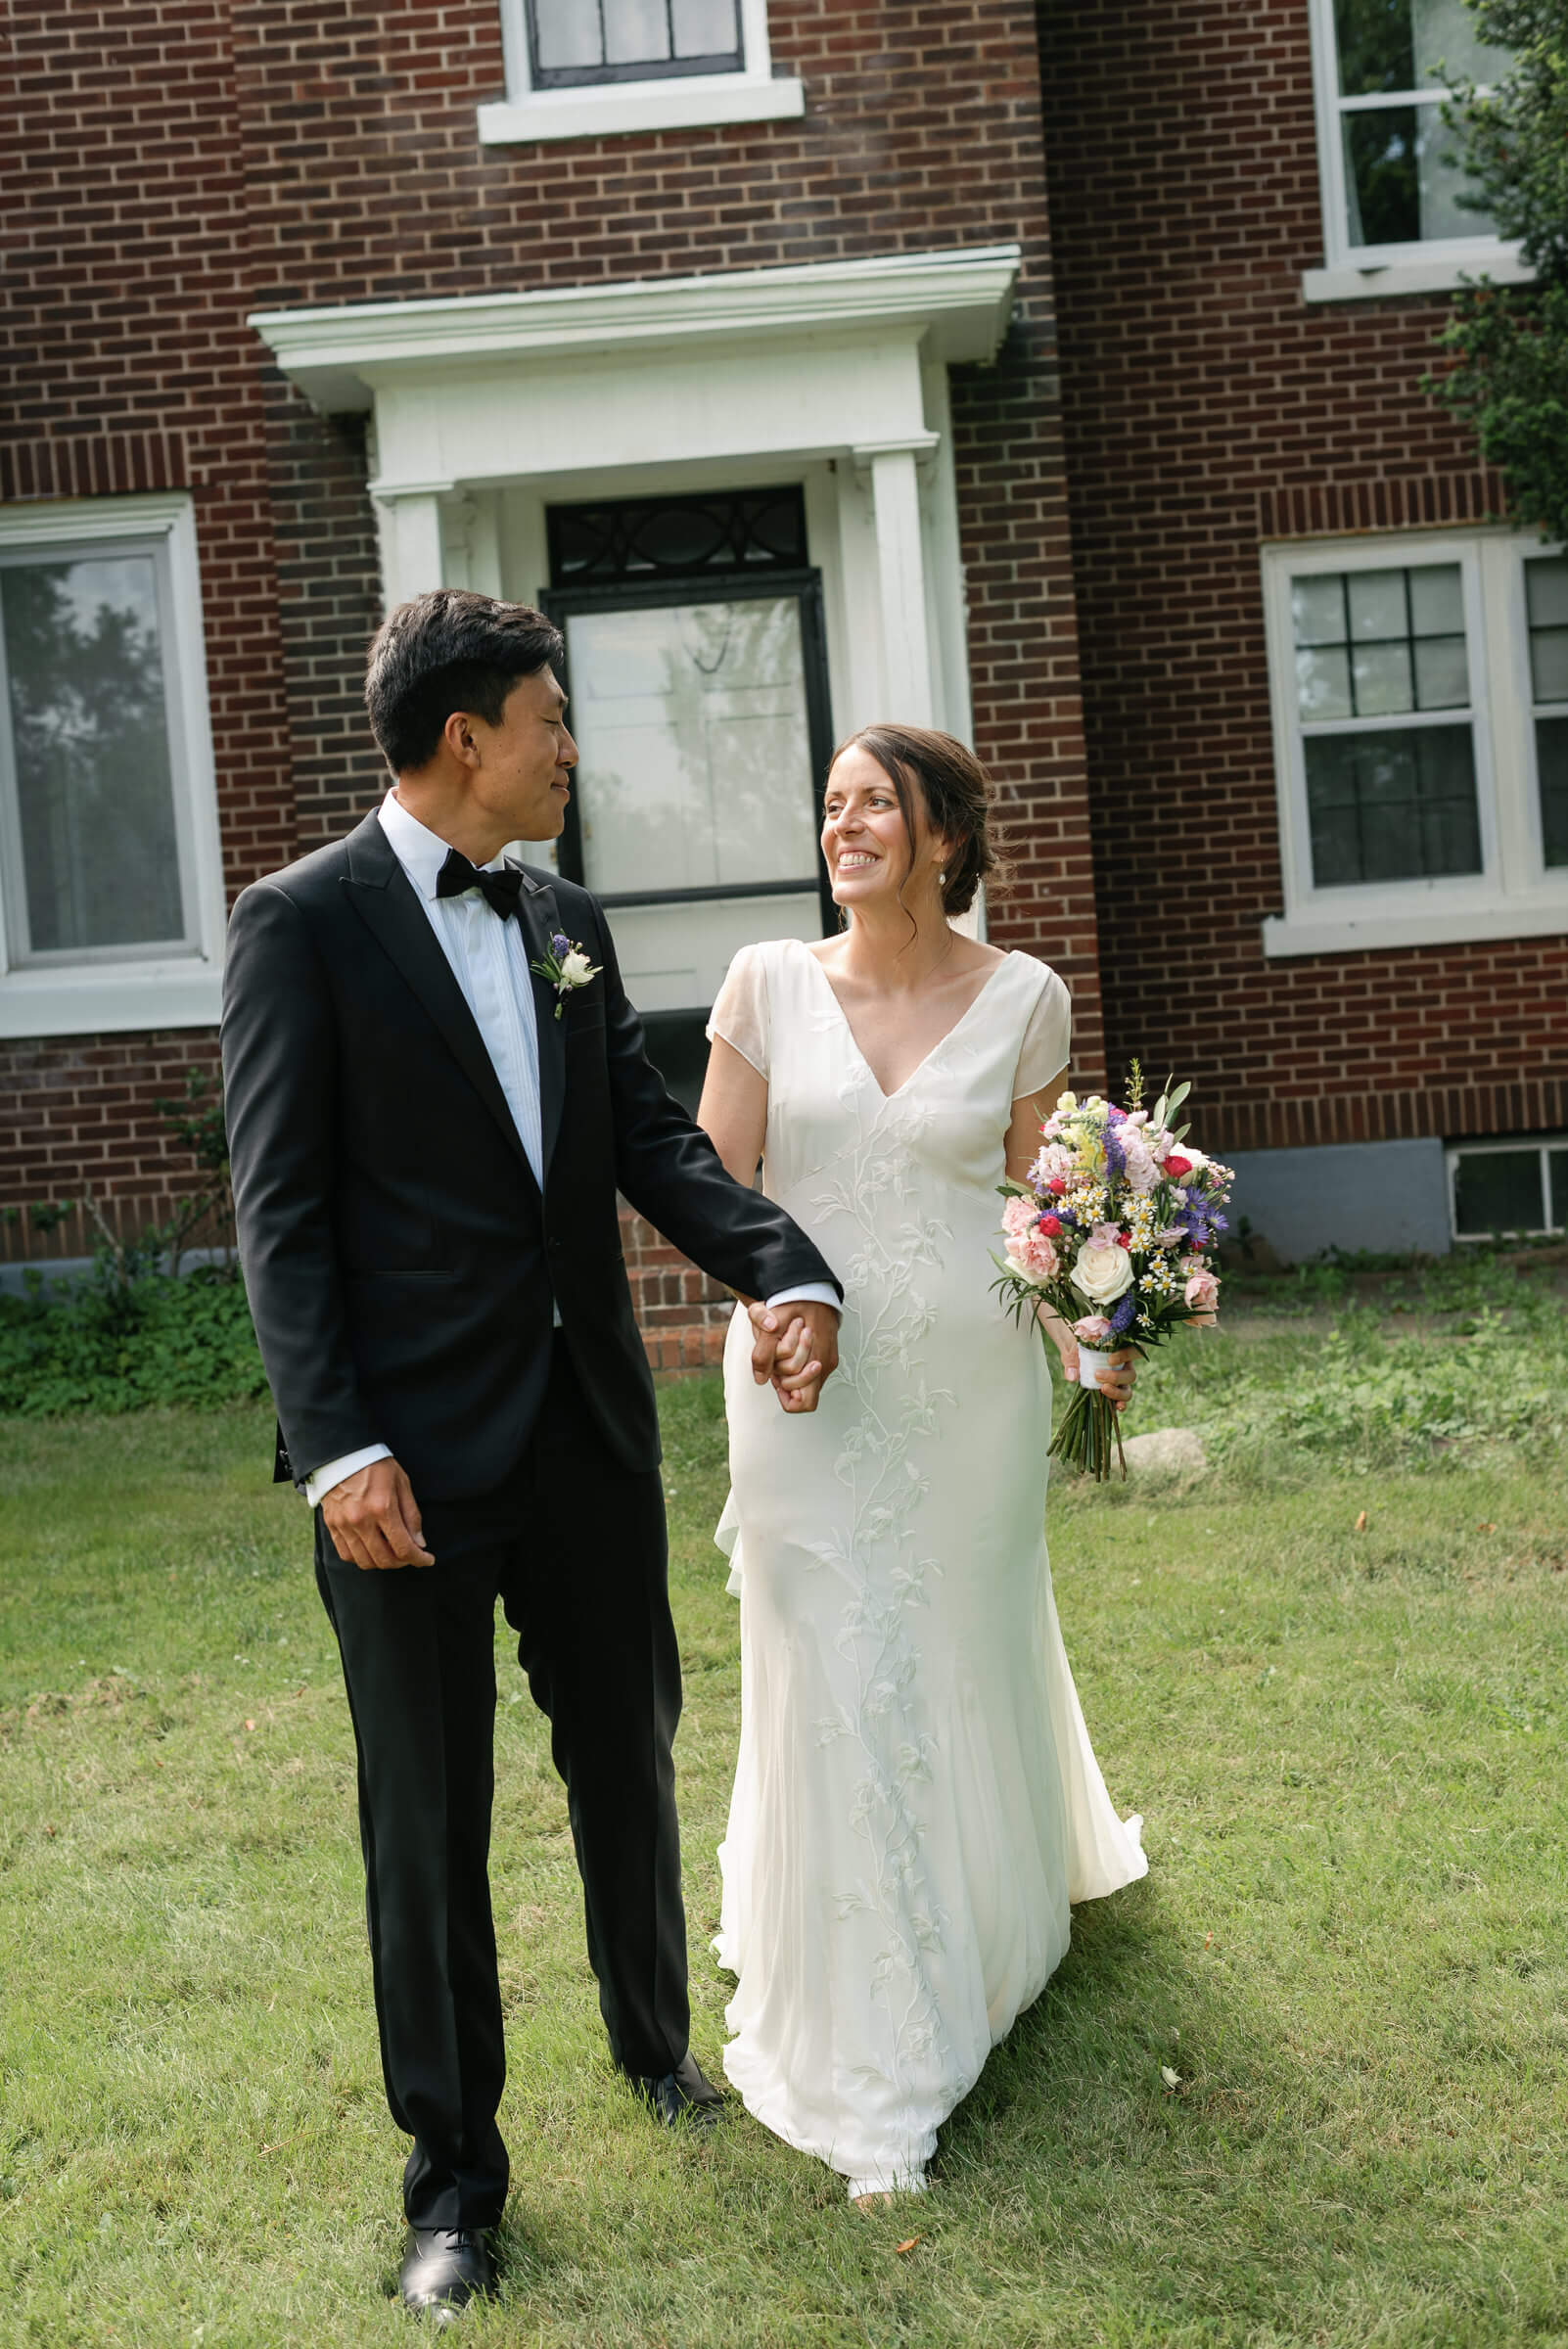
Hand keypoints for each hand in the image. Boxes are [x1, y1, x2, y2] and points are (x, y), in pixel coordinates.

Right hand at [321, 1457, 434, 1570]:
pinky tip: (372, 1550)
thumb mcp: (402, 1483)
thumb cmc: (376, 1465)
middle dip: (403, 1562)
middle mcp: (361, 1520)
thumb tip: (419, 1543)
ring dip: (382, 1563)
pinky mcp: (332, 1525)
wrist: (344, 1454)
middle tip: (411, 1555)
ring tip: (392, 1553)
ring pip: (365, 1561)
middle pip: (384, 1559)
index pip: (403, 1547)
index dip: (419, 1559)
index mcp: (382, 1508)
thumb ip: (411, 1515)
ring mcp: (344, 1525)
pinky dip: (362, 1558)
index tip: (428, 1560)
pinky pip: (346, 1554)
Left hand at [748, 1299, 839, 1413]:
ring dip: (789, 1372)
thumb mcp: (773, 1323)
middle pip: (803, 1394)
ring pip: (806, 1382)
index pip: (803, 1402)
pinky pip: (810, 1370)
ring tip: (781, 1351)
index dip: (785, 1393)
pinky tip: (788, 1348)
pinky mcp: (826, 1354)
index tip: (775, 1377)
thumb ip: (764, 1352)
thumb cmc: (795, 1301)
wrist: (812, 1285)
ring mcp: (827, 1359)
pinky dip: (796, 1364)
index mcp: (817, 1360)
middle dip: (785, 1381)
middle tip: (775, 1361)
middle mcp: (825, 1363)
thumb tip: (760, 1378)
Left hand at [1072, 1346, 1136, 1411]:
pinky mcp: (1113, 1393)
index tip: (1110, 1360)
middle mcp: (1124, 1367)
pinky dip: (1120, 1405)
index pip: (1135, 1351)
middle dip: (1115, 1377)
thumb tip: (1072, 1376)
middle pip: (1131, 1375)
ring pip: (1127, 1390)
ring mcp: (1120, 1382)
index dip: (1127, 1355)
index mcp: (1120, 1351)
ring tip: (1102, 1389)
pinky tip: (1115, 1407)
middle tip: (1097, 1375)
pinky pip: (1121, 1401)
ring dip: (1117, 1393)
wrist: (1072, 1356)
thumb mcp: (1072, 1350)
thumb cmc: (1076, 1348)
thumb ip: (1072, 1360)